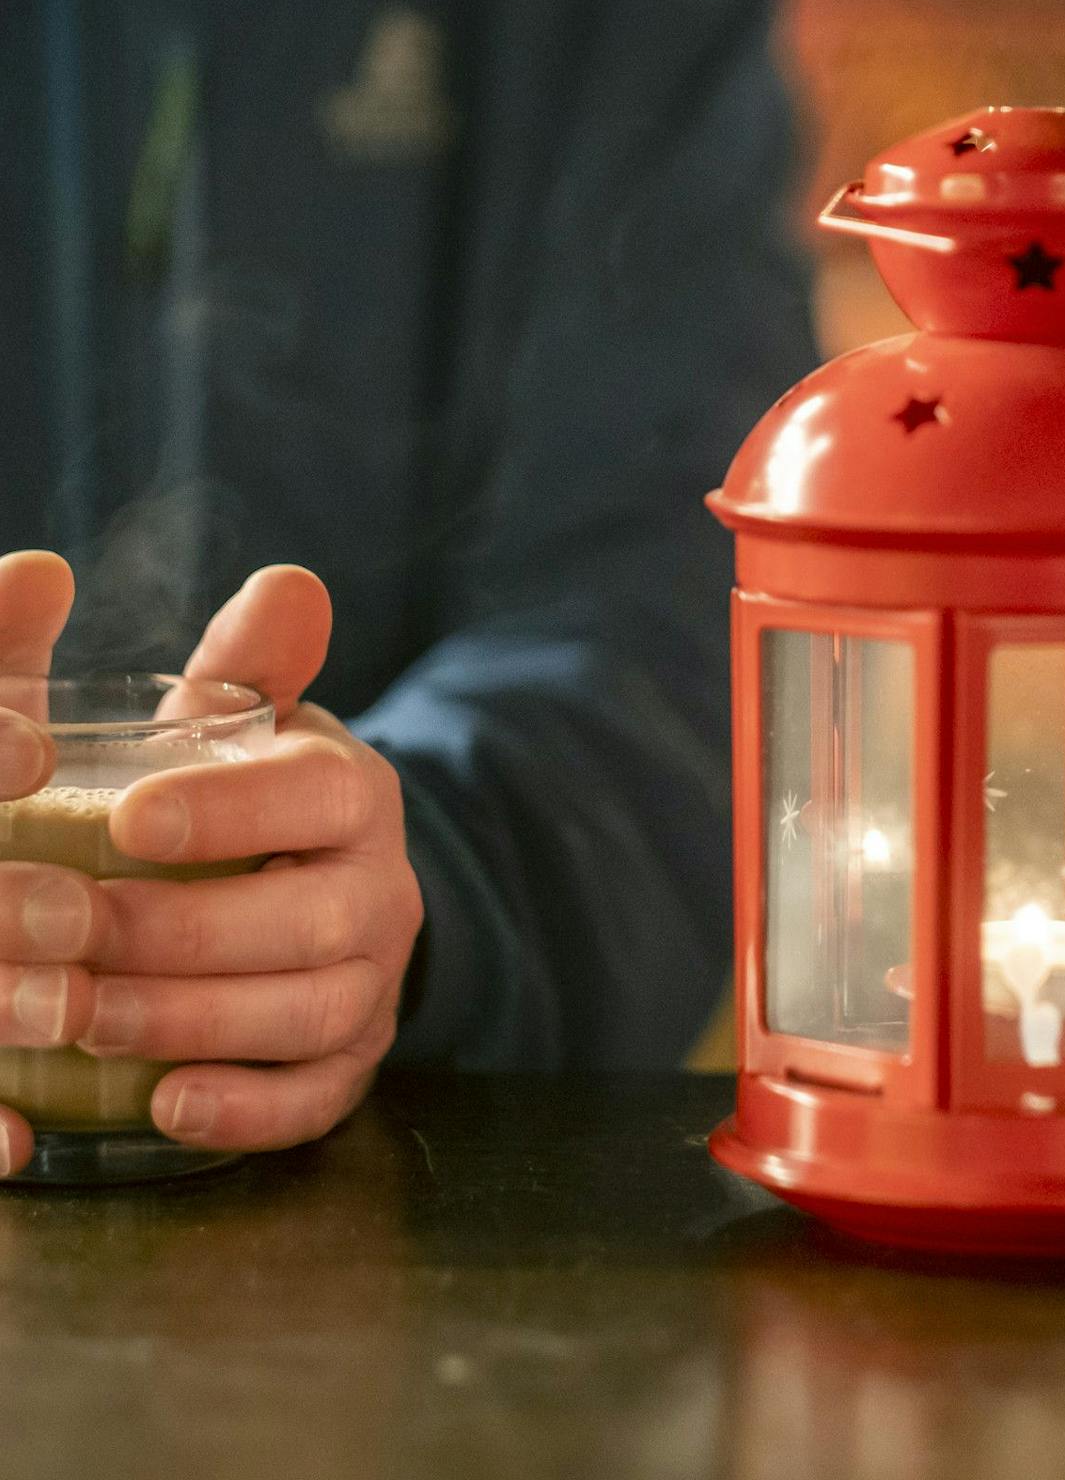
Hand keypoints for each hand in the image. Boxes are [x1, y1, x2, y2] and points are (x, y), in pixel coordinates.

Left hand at [0, 561, 421, 1172]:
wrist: (309, 889)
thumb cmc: (241, 798)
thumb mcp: (239, 723)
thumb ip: (245, 662)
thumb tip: (289, 584)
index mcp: (352, 794)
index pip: (321, 797)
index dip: (233, 810)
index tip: (125, 817)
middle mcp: (383, 888)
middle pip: (311, 920)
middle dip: (176, 931)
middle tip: (52, 929)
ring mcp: (375, 980)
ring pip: (313, 1012)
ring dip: (194, 1020)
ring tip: (81, 1016)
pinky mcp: (353, 1060)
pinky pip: (320, 1097)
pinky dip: (248, 1109)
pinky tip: (166, 1104)